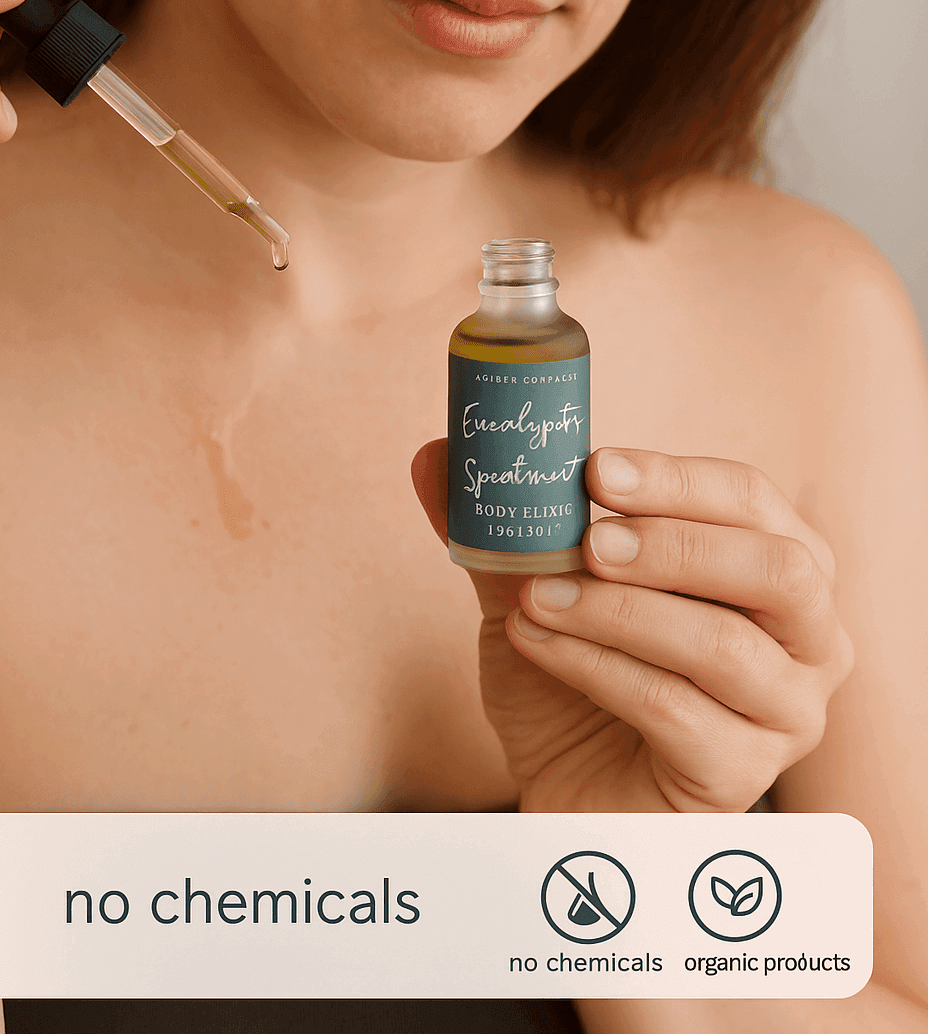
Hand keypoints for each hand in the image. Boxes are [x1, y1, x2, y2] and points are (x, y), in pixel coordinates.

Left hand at [411, 442, 853, 812]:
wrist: (567, 794)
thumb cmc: (578, 681)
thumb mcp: (536, 588)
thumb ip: (503, 525)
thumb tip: (436, 453)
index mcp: (779, 567)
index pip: (752, 499)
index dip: (676, 478)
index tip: (595, 468)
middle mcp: (810, 638)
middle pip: (777, 568)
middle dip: (674, 544)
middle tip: (589, 538)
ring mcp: (786, 715)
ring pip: (724, 645)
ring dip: (619, 611)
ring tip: (535, 595)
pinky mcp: (742, 777)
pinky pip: (676, 711)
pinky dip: (596, 667)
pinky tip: (537, 644)